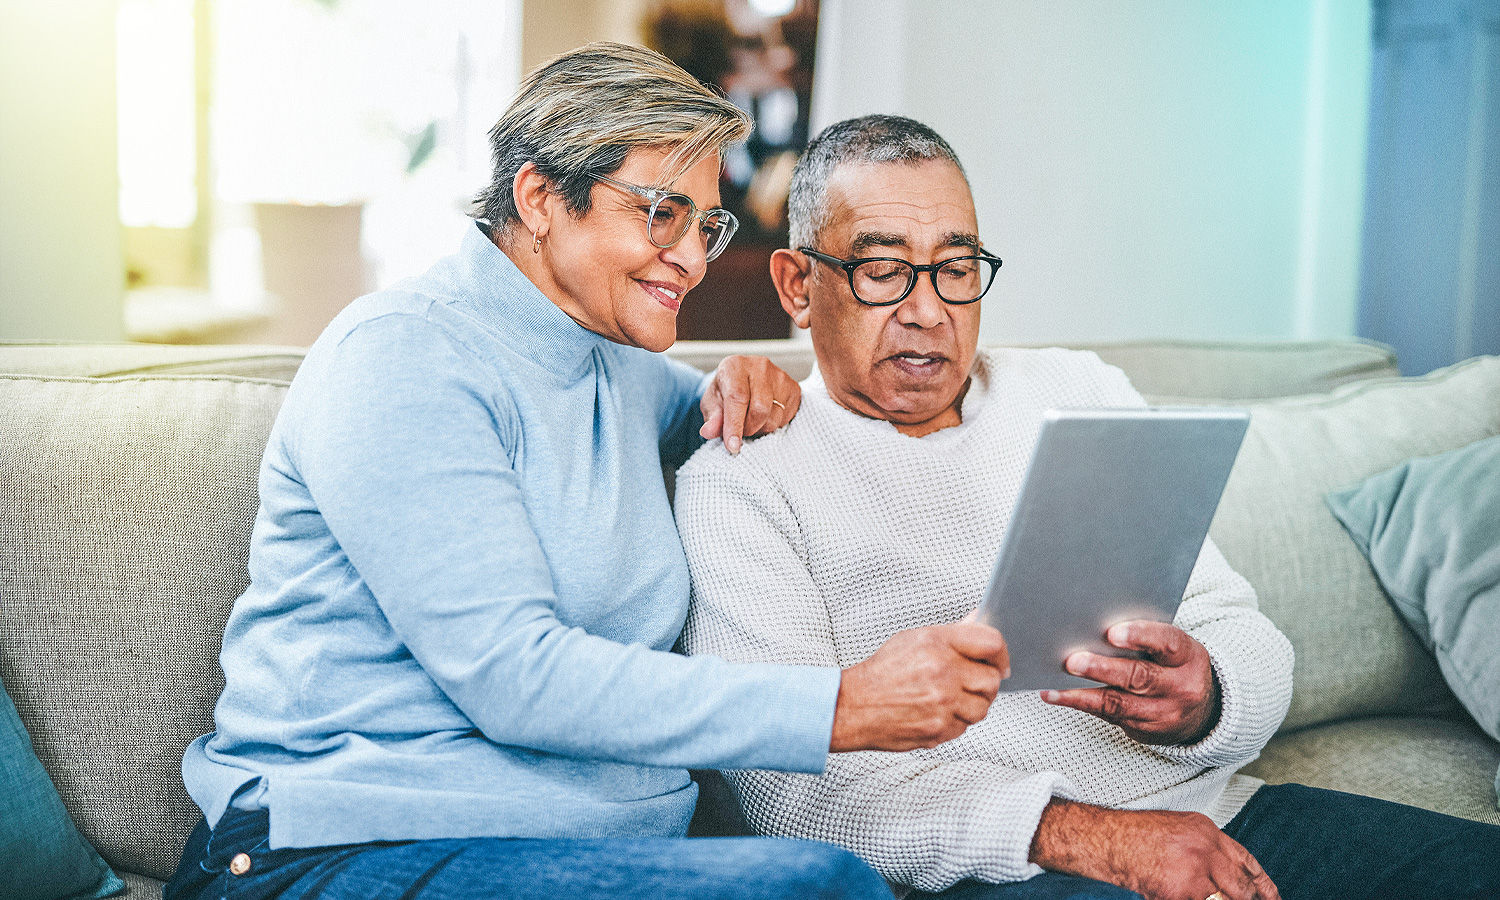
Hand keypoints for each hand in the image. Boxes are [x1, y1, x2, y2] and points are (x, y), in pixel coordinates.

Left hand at [699, 355, 800, 453]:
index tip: (732, 446)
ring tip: (751, 422)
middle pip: (759, 410)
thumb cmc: (726, 392)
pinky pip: (786, 418)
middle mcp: (760, 366)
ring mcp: (780, 376)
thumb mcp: (712, 404)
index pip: (738, 398)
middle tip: (740, 430)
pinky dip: (774, 425)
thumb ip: (712, 418)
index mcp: (735, 366)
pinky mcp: (794, 388)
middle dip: (748, 428)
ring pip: (774, 417)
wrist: (744, 381)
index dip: (735, 425)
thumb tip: (709, 432)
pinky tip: (765, 417)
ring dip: (761, 429)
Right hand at [830, 623, 1007, 751]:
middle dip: (985, 683)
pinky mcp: (939, 729)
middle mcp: (942, 672)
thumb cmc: (882, 673)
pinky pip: (965, 727)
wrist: (854, 706)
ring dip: (971, 705)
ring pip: (982, 707)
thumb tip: (978, 619)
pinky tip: (936, 712)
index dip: (1001, 654)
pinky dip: (955, 722)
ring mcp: (942, 703)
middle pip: (992, 680)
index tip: (999, 662)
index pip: (991, 643)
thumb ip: (953, 633)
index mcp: (937, 643)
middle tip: (969, 683)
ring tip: (948, 699)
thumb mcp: (915, 639)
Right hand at [1031, 800, 1278, 899]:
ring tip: (1208, 895)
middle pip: (1242, 887)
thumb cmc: (1135, 834)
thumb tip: (1227, 874)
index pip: (1248, 861)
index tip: (1273, 898)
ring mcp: (1193, 872)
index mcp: (1207, 831)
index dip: (1264, 885)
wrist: (1107, 839)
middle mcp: (1205, 849)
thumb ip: (1205, 847)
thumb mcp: (1179, 829)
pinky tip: (1180, 897)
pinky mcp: (1179, 892)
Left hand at [1040, 621, 1217, 744]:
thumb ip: (1145, 636)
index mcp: (1189, 657)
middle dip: (1102, 668)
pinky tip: (1056, 695)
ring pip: (1119, 703)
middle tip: (1073, 660)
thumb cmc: (1175, 667)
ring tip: (1055, 684)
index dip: (1140, 636)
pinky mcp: (1144, 730)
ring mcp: (1163, 713)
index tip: (1112, 632)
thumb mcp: (1174, 649)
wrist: (1201, 712)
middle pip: (1139, 677)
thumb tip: (1095, 619)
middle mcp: (1181, 687)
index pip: (1168, 643)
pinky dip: (1080, 704)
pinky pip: (1108, 716)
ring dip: (1082, 693)